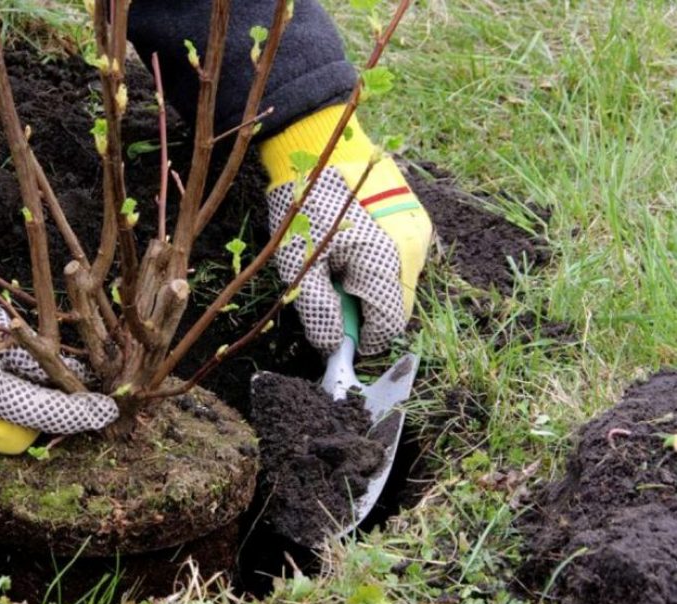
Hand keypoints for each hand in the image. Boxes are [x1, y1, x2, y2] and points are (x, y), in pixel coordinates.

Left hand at [267, 161, 431, 355]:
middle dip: (365, 311)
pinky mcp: (413, 218)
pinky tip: (352, 248)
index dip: (364, 340)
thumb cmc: (305, 203)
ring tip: (338, 264)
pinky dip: (378, 265)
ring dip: (371, 287)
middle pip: (396, 305)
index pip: (389, 324)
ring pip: (399, 282)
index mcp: (384, 260)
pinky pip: (401, 258)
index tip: (339, 341)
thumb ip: (318, 309)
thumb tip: (330, 345)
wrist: (318, 145)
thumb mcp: (299, 262)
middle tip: (331, 293)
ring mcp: (417, 230)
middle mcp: (411, 248)